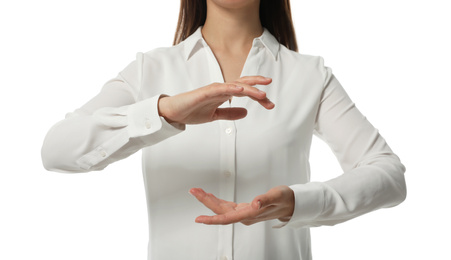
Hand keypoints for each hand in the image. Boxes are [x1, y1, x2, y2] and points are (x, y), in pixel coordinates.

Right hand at [158, 76, 273, 123]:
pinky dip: (230, 88)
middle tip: (270, 88)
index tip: (270, 103)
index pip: (244, 92)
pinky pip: (219, 89)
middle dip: (257, 85)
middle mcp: (220, 89)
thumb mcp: (215, 115)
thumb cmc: (191, 111)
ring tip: (261, 93)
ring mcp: (212, 90)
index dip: (258, 96)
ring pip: (234, 86)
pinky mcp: (203, 93)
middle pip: (242, 84)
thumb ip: (229, 113)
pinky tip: (240, 90)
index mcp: (224, 94)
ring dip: (248, 88)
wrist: (173, 112)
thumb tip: (246, 113)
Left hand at [189, 185, 293, 224]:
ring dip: (209, 200)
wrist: (291, 204)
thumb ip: (265, 200)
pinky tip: (211, 196)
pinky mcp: (244, 209)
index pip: (227, 218)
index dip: (212, 219)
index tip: (199, 219)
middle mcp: (245, 215)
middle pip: (220, 211)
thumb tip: (254, 203)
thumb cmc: (285, 199)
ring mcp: (243, 213)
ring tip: (198, 191)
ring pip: (222, 209)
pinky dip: (217, 200)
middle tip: (194, 191)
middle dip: (206, 201)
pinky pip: (226, 206)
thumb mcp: (276, 195)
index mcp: (250, 214)